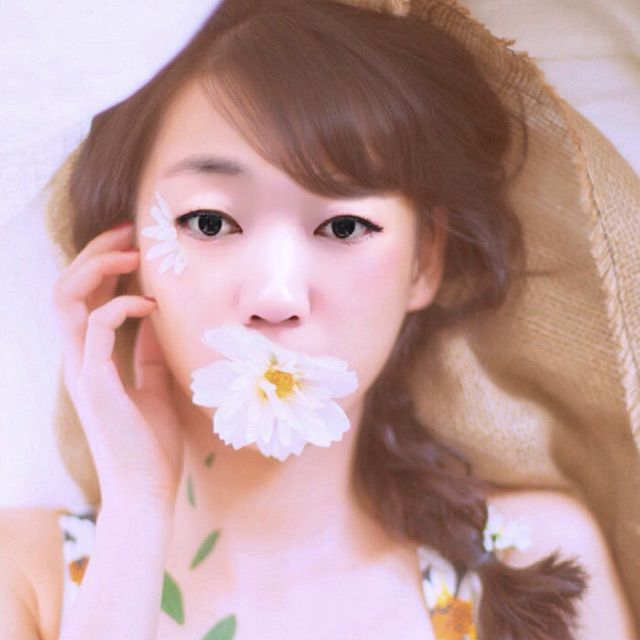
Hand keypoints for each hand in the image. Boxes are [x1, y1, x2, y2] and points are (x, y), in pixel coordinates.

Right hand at [53, 222, 183, 511]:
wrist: (146, 491)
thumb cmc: (150, 443)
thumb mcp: (154, 386)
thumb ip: (148, 354)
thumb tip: (157, 320)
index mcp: (91, 359)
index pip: (82, 298)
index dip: (100, 265)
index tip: (133, 243)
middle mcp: (78, 360)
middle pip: (66, 289)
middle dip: (94, 253)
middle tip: (128, 232)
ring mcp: (82, 372)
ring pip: (67, 302)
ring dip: (98, 269)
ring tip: (132, 254)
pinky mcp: (95, 386)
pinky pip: (96, 330)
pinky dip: (119, 307)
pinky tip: (148, 304)